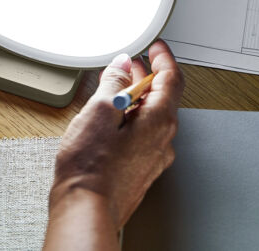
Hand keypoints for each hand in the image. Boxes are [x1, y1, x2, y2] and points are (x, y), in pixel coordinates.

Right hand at [48, 41, 184, 231]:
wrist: (86, 210)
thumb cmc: (92, 168)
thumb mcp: (100, 111)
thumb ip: (114, 82)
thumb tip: (122, 66)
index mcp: (159, 121)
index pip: (172, 79)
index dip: (164, 58)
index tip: (157, 48)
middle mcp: (162, 140)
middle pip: (162, 98)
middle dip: (147, 77)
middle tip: (132, 65)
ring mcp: (152, 158)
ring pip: (151, 118)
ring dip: (137, 99)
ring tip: (116, 90)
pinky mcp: (139, 170)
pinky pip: (142, 136)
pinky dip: (132, 119)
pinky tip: (112, 121)